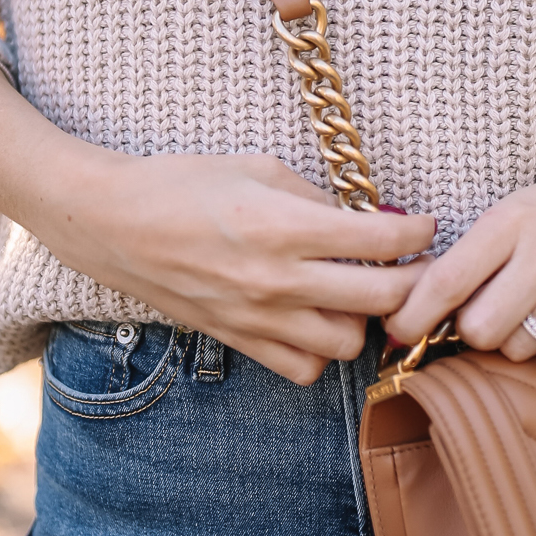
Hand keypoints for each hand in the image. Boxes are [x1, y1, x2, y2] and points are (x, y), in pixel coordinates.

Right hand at [0, 54, 433, 384]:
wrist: (112, 223)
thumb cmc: (184, 183)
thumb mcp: (258, 168)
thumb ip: (317, 197)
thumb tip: (368, 217)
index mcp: (283, 226)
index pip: (382, 242)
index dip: (418, 232)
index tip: (424, 225)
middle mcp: (276, 279)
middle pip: (381, 300)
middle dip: (413, 281)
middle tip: (415, 264)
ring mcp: (257, 317)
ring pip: (348, 343)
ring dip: (365, 320)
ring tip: (361, 293)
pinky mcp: (238, 340)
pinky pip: (304, 368)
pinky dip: (322, 351)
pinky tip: (319, 320)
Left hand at [384, 59, 535, 364]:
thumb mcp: (520, 205)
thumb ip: (479, 253)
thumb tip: (425, 305)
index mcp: (515, 220)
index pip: (446, 282)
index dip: (411, 316)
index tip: (396, 330)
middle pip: (479, 331)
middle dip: (469, 330)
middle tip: (480, 312)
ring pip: (519, 348)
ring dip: (512, 337)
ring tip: (528, 305)